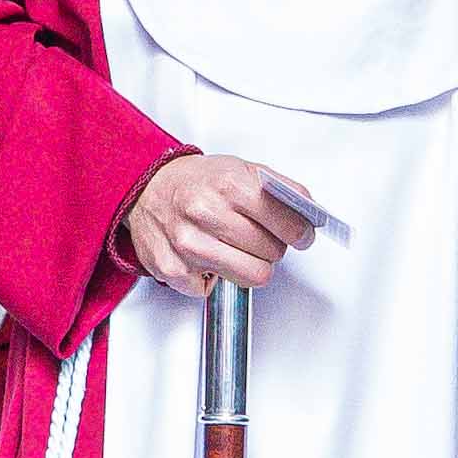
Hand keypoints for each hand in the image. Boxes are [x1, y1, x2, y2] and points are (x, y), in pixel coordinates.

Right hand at [125, 152, 318, 293]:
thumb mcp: (241, 169)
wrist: (147, 189)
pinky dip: (215, 276)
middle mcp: (205, 214)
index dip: (300, 233)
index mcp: (228, 185)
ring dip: (249, 264)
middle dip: (271, 246)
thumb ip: (280, 190)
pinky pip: (216, 289)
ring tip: (235, 247)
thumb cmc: (196, 182)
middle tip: (257, 236)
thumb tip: (311, 214)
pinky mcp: (174, 271)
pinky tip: (207, 255)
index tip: (300, 235)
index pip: (287, 223)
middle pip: (272, 253)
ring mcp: (188, 245)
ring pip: (251, 276)